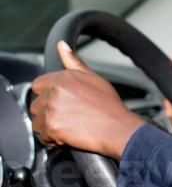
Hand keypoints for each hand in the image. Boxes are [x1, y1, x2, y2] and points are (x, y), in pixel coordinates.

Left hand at [30, 41, 145, 159]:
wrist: (118, 129)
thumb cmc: (110, 106)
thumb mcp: (94, 78)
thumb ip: (73, 62)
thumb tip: (61, 45)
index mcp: (63, 78)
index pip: (38, 86)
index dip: (47, 97)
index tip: (59, 104)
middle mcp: (56, 92)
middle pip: (36, 105)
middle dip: (47, 114)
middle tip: (67, 119)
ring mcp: (53, 110)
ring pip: (37, 122)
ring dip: (48, 128)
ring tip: (67, 129)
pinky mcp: (53, 127)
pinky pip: (43, 137)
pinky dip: (52, 141)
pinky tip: (66, 138)